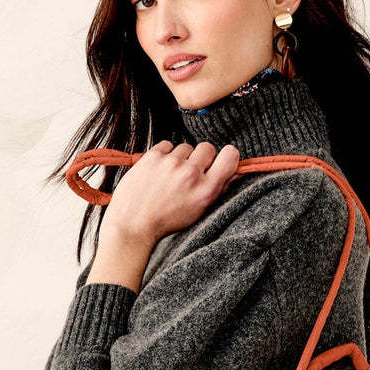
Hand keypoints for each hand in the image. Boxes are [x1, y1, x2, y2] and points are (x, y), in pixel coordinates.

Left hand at [103, 141, 240, 245]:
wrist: (132, 224)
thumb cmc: (166, 221)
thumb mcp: (199, 211)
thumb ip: (219, 189)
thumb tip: (236, 170)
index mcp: (206, 190)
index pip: (231, 155)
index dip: (227, 156)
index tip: (219, 162)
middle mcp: (190, 174)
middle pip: (207, 148)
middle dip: (200, 158)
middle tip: (188, 174)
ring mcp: (171, 163)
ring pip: (185, 147)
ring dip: (180, 158)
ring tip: (169, 177)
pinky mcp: (153, 156)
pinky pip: (167, 145)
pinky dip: (164, 155)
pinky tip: (158, 172)